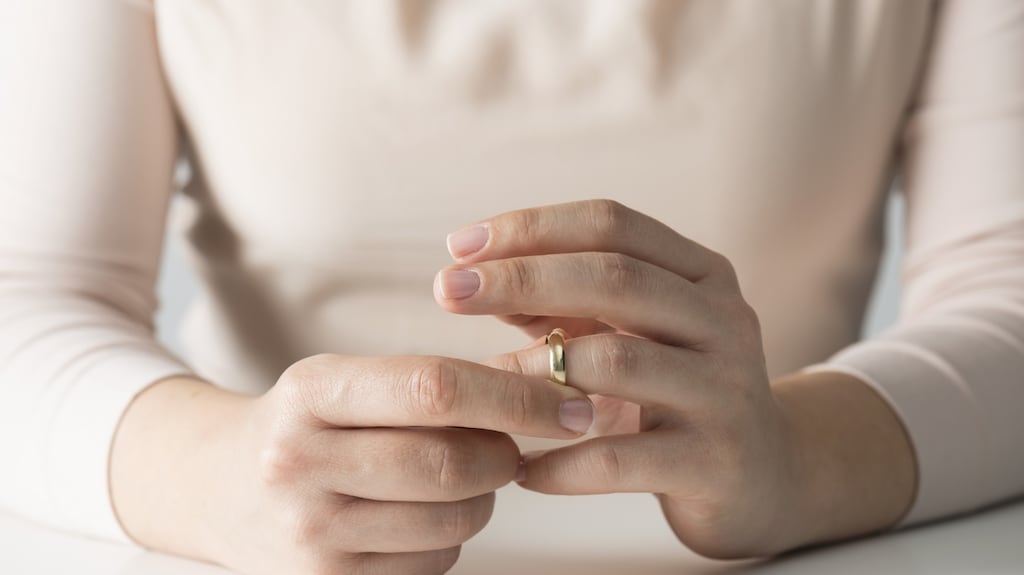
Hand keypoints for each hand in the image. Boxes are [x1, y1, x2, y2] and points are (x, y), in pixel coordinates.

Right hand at [111, 355, 594, 574]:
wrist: (218, 487)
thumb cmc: (311, 425)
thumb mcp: (352, 384)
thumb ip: (439, 384)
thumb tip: (557, 390)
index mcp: (312, 390)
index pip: (436, 388)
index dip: (518, 397)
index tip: (573, 407)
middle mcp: (298, 461)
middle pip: (454, 463)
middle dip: (507, 456)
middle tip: (513, 447)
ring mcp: (307, 534)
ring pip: (454, 522)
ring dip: (481, 500)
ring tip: (455, 479)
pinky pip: (433, 566)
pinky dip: (448, 541)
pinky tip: (415, 518)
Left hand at [434, 199, 798, 556]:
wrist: (766, 476)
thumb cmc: (676, 391)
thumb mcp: (631, 332)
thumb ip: (565, 303)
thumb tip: (475, 277)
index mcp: (702, 273)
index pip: (612, 224)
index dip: (532, 227)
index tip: (459, 247)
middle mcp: (723, 320)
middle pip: (615, 277)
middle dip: (521, 278)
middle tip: (446, 291)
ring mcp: (726, 390)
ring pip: (619, 361)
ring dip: (534, 369)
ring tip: (480, 383)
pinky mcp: (715, 461)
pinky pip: (621, 456)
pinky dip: (560, 462)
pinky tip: (520, 470)